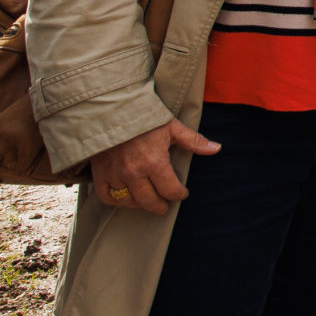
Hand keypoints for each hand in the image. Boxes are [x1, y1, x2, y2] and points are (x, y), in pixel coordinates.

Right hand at [90, 118, 220, 215]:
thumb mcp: (171, 126)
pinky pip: (107, 197)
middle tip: (165, 205)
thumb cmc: (144, 117)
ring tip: (147, 201)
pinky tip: (125, 198)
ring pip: (129, 202)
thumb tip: (216, 148)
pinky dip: (116, 201)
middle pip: (150, 201)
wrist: (111, 109)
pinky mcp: (100, 173)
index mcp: (154, 162)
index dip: (179, 194)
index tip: (181, 193)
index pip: (171, 190)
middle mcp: (134, 173)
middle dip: (161, 205)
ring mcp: (115, 175)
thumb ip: (193, 141)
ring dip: (140, 204)